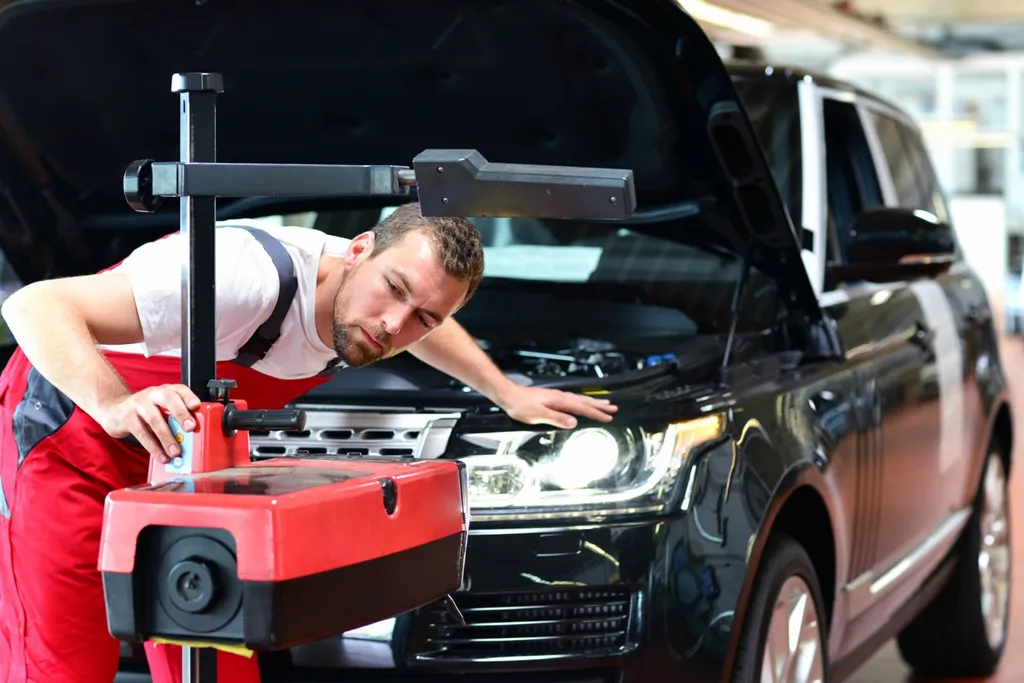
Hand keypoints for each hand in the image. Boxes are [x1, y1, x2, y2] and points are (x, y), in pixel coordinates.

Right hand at [96, 384, 202, 461]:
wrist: (114, 410)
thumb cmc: (145, 411)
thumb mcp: (161, 409)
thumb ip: (176, 417)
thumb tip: (195, 437)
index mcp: (165, 390)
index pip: (179, 389)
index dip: (189, 396)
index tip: (196, 406)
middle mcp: (153, 394)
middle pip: (168, 399)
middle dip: (181, 413)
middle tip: (190, 428)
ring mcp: (138, 404)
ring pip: (154, 419)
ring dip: (167, 437)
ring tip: (176, 451)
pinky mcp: (127, 418)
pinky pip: (142, 433)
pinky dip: (153, 447)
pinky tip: (161, 456)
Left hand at [495, 383, 617, 428]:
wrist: (509, 395)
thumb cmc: (521, 405)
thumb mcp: (538, 415)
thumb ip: (557, 418)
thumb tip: (574, 422)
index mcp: (560, 401)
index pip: (583, 408)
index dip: (596, 413)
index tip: (608, 417)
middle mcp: (561, 397)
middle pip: (585, 402)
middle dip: (599, 406)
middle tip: (613, 409)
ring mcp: (557, 396)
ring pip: (580, 400)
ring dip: (593, 403)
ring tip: (604, 404)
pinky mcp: (552, 398)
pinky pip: (573, 399)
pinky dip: (582, 402)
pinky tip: (581, 403)